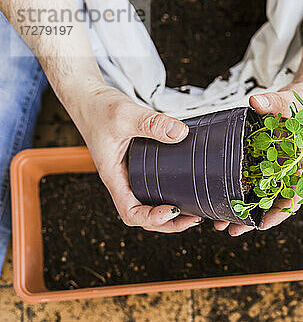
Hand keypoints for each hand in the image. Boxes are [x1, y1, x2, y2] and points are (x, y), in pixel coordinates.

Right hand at [74, 85, 200, 231]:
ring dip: (172, 213)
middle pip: (143, 215)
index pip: (130, 212)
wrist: (88, 97)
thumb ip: (151, 123)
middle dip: (169, 223)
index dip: (151, 218)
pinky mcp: (139, 165)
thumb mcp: (125, 114)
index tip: (172, 210)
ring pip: (150, 203)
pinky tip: (188, 189)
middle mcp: (123, 180)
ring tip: (195, 210)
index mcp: (114, 176)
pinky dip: (171, 193)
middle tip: (194, 218)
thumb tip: (179, 133)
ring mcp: (131, 174)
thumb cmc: (98, 107)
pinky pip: (155, 187)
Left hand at [214, 80, 302, 235]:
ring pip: (260, 197)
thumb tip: (256, 102)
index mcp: (302, 164)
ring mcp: (275, 170)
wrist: (302, 99)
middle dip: (253, 219)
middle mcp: (289, 172)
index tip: (262, 225)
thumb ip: (275, 102)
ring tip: (221, 224)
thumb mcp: (292, 102)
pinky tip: (220, 202)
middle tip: (232, 231)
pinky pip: (250, 182)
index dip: (279, 212)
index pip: (295, 195)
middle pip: (272, 203)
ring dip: (242, 211)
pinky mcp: (263, 163)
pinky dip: (238, 193)